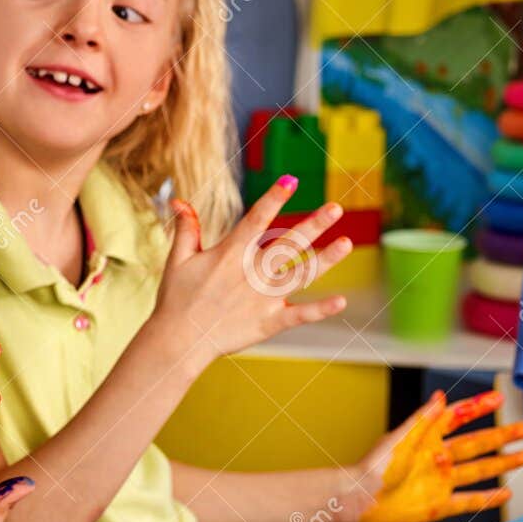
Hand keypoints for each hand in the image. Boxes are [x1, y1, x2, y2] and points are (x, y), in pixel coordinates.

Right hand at [147, 176, 351, 370]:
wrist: (179, 341)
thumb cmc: (176, 299)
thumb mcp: (178, 260)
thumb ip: (186, 229)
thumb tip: (179, 201)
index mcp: (231, 254)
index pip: (257, 220)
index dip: (274, 198)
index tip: (292, 180)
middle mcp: (251, 273)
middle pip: (288, 244)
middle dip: (313, 224)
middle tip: (335, 208)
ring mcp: (263, 298)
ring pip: (300, 275)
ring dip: (325, 259)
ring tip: (346, 243)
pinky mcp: (269, 322)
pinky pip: (299, 315)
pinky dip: (320, 309)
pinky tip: (342, 301)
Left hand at [353, 391, 522, 521]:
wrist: (360, 499)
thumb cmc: (374, 467)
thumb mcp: (400, 438)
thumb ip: (422, 419)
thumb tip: (439, 396)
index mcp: (427, 439)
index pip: (458, 418)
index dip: (478, 408)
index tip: (498, 398)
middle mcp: (438, 459)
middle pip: (477, 444)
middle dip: (501, 436)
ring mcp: (440, 482)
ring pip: (479, 470)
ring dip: (500, 464)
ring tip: (522, 456)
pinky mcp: (439, 504)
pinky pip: (468, 501)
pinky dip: (487, 498)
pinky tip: (504, 493)